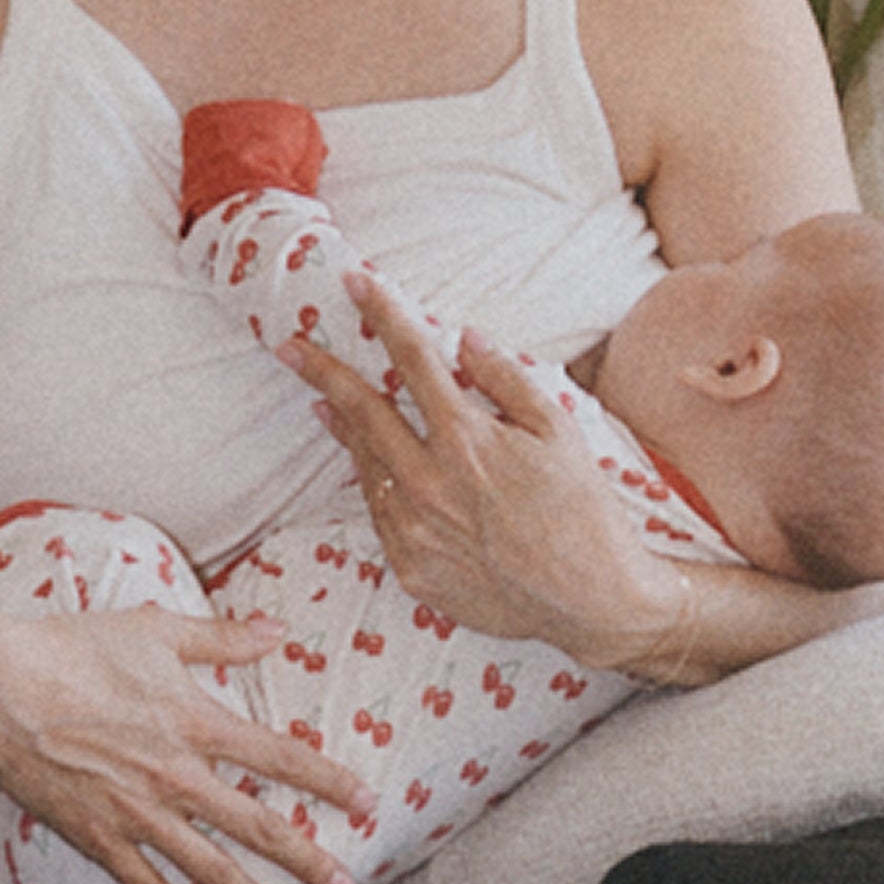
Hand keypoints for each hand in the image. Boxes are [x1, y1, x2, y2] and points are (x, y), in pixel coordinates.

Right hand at [0, 603, 373, 883]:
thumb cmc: (74, 648)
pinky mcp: (99, 838)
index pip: (280, 758)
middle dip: (306, 859)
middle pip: (256, 826)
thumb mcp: (156, 630)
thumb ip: (222, 637)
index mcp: (195, 722)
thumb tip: (278, 630)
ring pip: (210, 868)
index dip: (327, 781)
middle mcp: (176, 776)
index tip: (366, 801)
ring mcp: (138, 814)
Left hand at [276, 269, 683, 668]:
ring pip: (365, 465)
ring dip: (343, 428)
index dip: (382, 313)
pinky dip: (372, 482)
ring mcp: (414, 531)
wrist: (593, 601)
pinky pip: (380, 513)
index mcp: (466, 439)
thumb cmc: (585, 510)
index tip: (355, 282)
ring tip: (324, 403)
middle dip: (322, 372)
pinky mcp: (411, 569)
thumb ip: (505, 379)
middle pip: (361, 411)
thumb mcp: (560, 429)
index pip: (411, 358)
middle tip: (290, 347)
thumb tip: (464, 339)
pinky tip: (371, 466)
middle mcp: (429, 483)